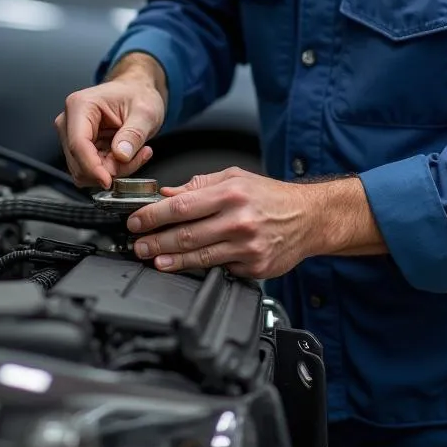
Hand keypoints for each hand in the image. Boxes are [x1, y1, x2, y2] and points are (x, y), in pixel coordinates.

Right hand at [55, 56, 166, 188]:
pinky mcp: (80, 149)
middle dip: (109, 169)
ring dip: (113, 170)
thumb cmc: (137, 94)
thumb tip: (121, 155)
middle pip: (80, 163)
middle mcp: (70, 122)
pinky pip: (93, 171)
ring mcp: (72, 137)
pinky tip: (129, 155)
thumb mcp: (146, 112)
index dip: (92, 167)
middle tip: (138, 157)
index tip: (109, 181)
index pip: (78, 144)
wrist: (136, 92)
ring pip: (85, 172)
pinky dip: (112, 169)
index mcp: (80, 106)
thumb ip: (133, 134)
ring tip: (136, 153)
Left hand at [127, 167, 317, 278]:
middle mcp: (239, 221)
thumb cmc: (271, 196)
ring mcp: (247, 248)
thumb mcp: (235, 177)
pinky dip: (202, 268)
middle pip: (185, 235)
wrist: (309, 217)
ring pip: (199, 257)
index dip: (153, 216)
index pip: (181, 206)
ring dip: (170, 260)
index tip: (136, 221)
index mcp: (231, 194)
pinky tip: (187, 266)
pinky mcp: (254, 268)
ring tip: (153, 259)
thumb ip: (199, 185)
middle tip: (138, 245)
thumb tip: (168, 194)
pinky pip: (221, 269)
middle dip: (154, 241)